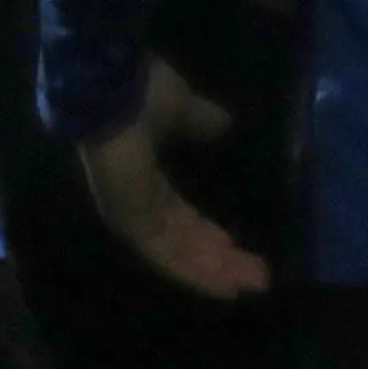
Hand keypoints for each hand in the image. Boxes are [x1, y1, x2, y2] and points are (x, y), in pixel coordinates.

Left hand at [81, 66, 270, 301]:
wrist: (109, 85)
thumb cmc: (138, 90)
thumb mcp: (181, 106)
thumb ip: (200, 120)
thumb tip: (225, 123)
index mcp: (145, 177)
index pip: (180, 219)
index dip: (209, 236)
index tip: (240, 249)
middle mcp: (137, 201)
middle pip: (182, 242)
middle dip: (220, 261)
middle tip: (258, 278)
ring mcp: (130, 212)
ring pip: (176, 252)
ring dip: (214, 269)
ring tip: (251, 283)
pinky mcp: (128, 217)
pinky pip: (164, 252)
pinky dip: (193, 268)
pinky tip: (224, 281)